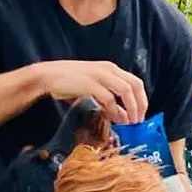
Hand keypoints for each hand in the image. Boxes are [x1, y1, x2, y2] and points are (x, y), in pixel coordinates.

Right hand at [33, 60, 147, 124]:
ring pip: (126, 90)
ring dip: (131, 108)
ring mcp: (100, 75)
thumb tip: (124, 118)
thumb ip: (110, 102)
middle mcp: (109, 70)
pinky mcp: (90, 84)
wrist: (48, 76)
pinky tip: (113, 119)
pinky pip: (108, 98)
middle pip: (134, 86)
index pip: (136, 82)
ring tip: (130, 122)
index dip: (142, 100)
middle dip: (140, 105)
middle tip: (138, 121)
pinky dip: (113, 110)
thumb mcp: (94, 90)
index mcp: (111, 69)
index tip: (141, 116)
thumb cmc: (71, 83)